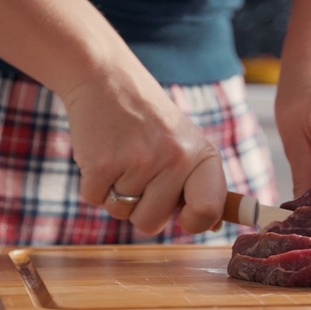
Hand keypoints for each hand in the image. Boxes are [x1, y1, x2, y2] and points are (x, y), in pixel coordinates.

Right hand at [60, 65, 226, 234]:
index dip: (194, 223)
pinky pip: (95, 200)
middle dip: (141, 207)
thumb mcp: (188, 144)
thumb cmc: (151, 122)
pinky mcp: (102, 164)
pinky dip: (95, 184)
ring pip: (121, 213)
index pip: (208, 211)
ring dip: (116, 193)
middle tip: (140, 169)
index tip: (184, 217)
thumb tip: (216, 227)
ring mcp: (139, 161)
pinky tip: (103, 154)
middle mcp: (176, 159)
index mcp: (203, 156)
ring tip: (122, 156)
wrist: (107, 80)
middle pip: (152, 223)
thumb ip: (201, 185)